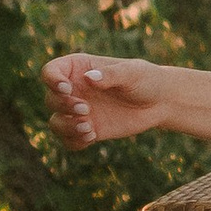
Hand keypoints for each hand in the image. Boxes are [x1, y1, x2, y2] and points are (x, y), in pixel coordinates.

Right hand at [43, 53, 173, 151]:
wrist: (160, 102)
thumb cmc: (146, 79)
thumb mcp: (132, 72)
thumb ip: (111, 74)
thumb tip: (89, 78)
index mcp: (79, 69)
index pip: (50, 72)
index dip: (52, 80)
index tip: (66, 89)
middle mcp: (74, 90)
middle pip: (51, 99)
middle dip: (63, 106)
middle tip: (86, 109)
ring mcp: (79, 112)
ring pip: (56, 123)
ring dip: (66, 127)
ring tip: (89, 128)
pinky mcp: (88, 129)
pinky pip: (69, 140)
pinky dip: (75, 141)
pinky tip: (92, 137)